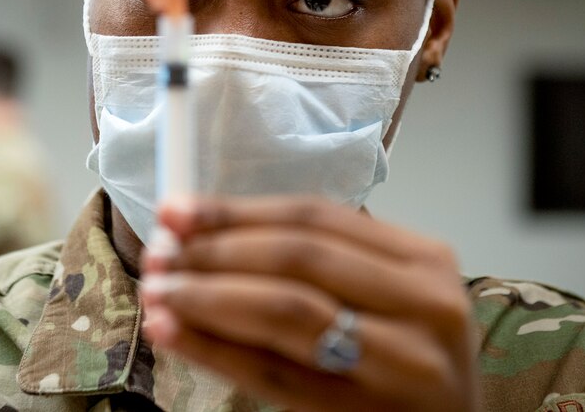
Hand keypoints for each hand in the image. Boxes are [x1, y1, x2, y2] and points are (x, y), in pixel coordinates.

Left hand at [141, 196, 481, 410]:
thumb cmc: (410, 363)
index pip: (316, 218)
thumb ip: (325, 264)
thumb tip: (209, 230)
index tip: (178, 210)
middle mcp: (426, 304)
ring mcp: (404, 363)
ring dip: (208, 295)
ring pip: (286, 311)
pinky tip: (173, 332)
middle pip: (299, 258)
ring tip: (159, 290)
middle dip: (217, 250)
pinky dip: (215, 349)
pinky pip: (275, 374)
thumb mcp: (391, 298)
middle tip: (160, 251)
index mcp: (425, 260)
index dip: (239, 210)